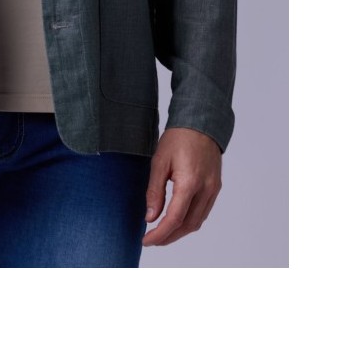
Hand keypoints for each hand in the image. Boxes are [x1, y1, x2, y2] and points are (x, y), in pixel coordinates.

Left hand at [142, 127, 221, 246]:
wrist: (201, 123)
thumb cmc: (178, 139)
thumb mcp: (159, 162)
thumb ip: (154, 191)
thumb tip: (150, 217)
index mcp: (190, 182)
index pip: (174, 218)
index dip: (160, 234)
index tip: (146, 240)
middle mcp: (205, 189)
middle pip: (187, 225)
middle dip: (169, 237)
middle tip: (152, 240)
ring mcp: (213, 189)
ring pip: (197, 221)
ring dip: (180, 231)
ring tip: (163, 233)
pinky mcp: (215, 187)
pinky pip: (204, 212)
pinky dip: (190, 221)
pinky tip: (178, 220)